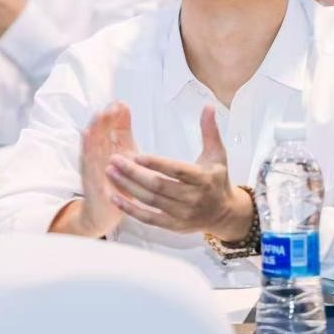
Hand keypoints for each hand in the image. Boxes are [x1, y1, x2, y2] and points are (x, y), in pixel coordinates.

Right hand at [68, 102, 139, 237]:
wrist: (104, 212)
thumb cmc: (115, 180)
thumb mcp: (122, 152)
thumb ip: (121, 129)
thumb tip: (122, 103)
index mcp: (105, 147)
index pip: (108, 128)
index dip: (113, 117)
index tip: (119, 103)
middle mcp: (96, 155)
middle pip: (98, 134)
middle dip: (103, 120)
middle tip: (110, 108)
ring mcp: (91, 169)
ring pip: (92, 148)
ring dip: (94, 133)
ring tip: (97, 118)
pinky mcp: (90, 183)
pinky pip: (89, 168)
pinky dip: (88, 155)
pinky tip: (88, 144)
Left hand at [105, 105, 253, 240]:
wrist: (224, 213)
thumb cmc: (217, 179)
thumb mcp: (218, 154)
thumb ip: (209, 130)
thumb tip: (208, 106)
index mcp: (203, 179)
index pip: (177, 171)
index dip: (157, 164)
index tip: (137, 156)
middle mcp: (193, 198)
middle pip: (159, 186)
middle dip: (134, 174)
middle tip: (114, 160)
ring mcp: (182, 214)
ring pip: (151, 201)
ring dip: (128, 187)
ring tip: (110, 173)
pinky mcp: (173, 226)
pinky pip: (149, 219)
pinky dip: (131, 209)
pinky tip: (115, 197)